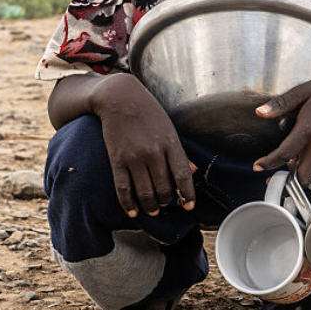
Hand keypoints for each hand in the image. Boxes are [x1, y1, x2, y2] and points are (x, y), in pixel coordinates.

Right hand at [93, 73, 195, 217]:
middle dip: (166, 202)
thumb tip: (193, 171)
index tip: (190, 206)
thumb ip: (180, 152)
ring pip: (145, 192)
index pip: (183, 175)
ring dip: (150, 207)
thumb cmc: (148, 112)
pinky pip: (123, 188)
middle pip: (164, 188)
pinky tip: (132, 212)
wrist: (119, 97)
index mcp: (171, 143)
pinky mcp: (117, 160)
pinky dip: (128, 204)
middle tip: (165, 206)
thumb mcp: (169, 128)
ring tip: (153, 211)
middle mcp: (154, 152)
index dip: (188, 194)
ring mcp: (135, 157)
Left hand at [252, 73, 310, 184]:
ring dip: (297, 175)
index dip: (270, 163)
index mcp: (308, 129)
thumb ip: (280, 103)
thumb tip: (260, 112)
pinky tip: (298, 158)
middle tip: (271, 178)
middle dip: (287, 183)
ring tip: (283, 166)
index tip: (257, 166)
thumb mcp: (301, 91)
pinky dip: (307, 168)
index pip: (286, 153)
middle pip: (303, 176)